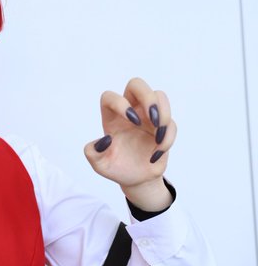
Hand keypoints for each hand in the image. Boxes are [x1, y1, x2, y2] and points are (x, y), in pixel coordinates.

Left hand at [83, 78, 176, 210]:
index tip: (132, 122)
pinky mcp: (162, 128)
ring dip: (164, 114)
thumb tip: (105, 140)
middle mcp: (130, 112)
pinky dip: (168, 137)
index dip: (120, 103)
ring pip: (159, 97)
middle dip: (148, 97)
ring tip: (158, 137)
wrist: (136, 180)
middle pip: (137, 85)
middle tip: (152, 119)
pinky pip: (170, 123)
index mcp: (111, 117)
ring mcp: (147, 118)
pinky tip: (157, 152)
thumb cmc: (115, 168)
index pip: (110, 96)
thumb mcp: (99, 165)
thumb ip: (93, 153)